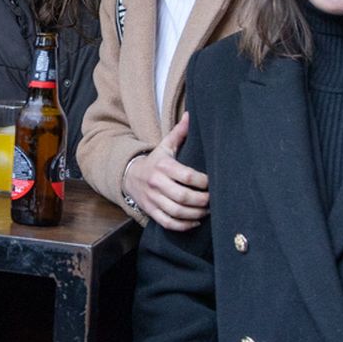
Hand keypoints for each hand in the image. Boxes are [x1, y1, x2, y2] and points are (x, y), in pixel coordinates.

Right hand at [122, 114, 208, 230]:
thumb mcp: (164, 146)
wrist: (129, 176)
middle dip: (202, 201)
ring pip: (177, 211)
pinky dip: (183, 225)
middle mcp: (156, 183)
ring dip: (195, 214)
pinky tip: (195, 222)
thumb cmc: (155, 162)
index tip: (212, 183)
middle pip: (183, 196)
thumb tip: (191, 115)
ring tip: (207, 211)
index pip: (187, 176)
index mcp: (163, 166)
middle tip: (213, 200)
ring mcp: (152, 199)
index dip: (203, 182)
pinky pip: (168, 222)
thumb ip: (179, 133)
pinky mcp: (151, 211)